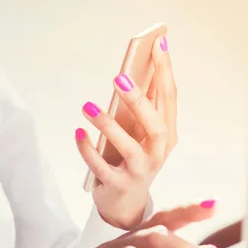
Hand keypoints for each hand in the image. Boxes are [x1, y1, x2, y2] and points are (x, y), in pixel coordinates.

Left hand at [76, 36, 177, 228]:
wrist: (126, 204)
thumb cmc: (132, 160)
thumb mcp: (140, 135)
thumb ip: (140, 109)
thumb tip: (130, 72)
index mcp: (166, 135)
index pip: (169, 99)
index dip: (165, 71)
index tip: (158, 43)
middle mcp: (157, 154)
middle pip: (155, 125)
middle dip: (139, 101)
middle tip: (119, 78)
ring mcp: (139, 172)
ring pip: (129, 148)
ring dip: (108, 126)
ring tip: (87, 107)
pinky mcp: (118, 185)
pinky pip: (100, 167)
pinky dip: (87, 150)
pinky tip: (78, 132)